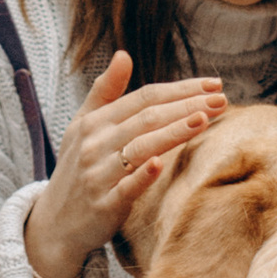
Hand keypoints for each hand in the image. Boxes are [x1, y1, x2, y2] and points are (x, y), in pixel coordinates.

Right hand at [22, 54, 228, 277]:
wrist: (55, 223)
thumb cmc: (77, 168)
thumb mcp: (82, 126)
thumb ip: (105, 91)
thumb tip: (123, 54)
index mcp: (94, 122)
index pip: (144, 98)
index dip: (180, 89)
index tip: (214, 84)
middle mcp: (95, 144)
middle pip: (147, 118)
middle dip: (187, 106)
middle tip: (222, 99)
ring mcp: (98, 175)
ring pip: (141, 147)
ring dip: (174, 132)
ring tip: (205, 119)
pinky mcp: (104, 205)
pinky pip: (126, 188)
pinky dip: (142, 175)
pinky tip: (161, 164)